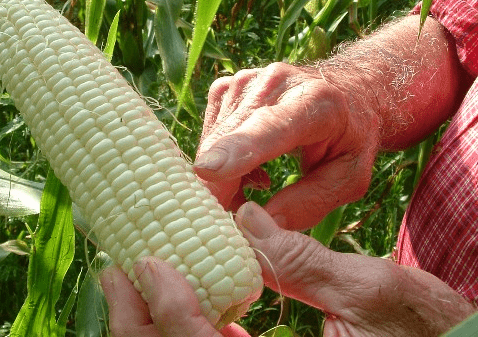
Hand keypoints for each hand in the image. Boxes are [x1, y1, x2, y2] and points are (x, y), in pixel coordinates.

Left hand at [100, 202, 475, 336]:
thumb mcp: (371, 292)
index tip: (147, 262)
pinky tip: (179, 288)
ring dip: (155, 321)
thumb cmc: (428, 329)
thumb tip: (243, 218)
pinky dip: (187, 323)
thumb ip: (301, 260)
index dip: (169, 311)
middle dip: (140, 323)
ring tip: (133, 275)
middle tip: (116, 271)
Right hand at [194, 63, 379, 229]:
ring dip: (224, 175)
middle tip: (247, 214)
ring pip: (211, 143)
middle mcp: (274, 84)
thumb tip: (261, 226)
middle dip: (223, 187)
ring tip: (261, 180)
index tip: (207, 170)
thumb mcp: (349, 179)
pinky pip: (209, 135)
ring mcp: (244, 81)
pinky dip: (221, 158)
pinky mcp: (225, 86)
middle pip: (228, 141)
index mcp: (316, 103)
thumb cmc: (351, 137)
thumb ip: (308, 203)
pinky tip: (249, 163)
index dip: (237, 150)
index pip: (269, 128)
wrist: (345, 90)